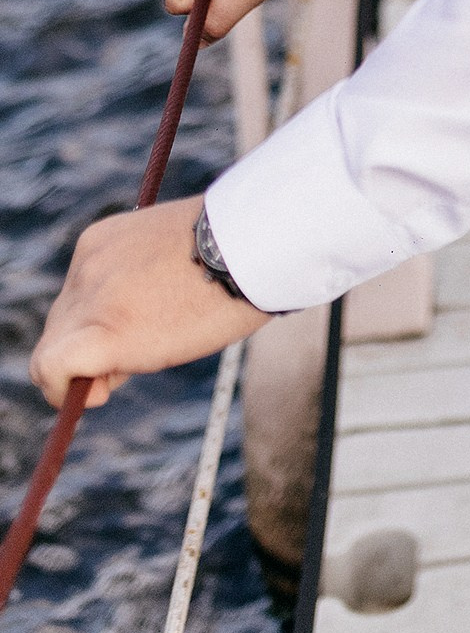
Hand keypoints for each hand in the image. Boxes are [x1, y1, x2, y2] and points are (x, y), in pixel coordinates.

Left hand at [31, 197, 269, 407]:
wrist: (255, 242)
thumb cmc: (237, 245)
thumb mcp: (177, 249)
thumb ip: (144, 275)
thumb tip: (143, 314)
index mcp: (101, 241)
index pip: (76, 296)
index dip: (96, 323)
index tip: (135, 330)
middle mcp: (87, 266)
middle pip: (61, 325)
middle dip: (90, 350)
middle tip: (140, 355)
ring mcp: (92, 299)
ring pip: (51, 351)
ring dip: (83, 372)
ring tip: (129, 368)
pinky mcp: (103, 335)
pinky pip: (51, 370)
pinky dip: (62, 390)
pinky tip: (100, 391)